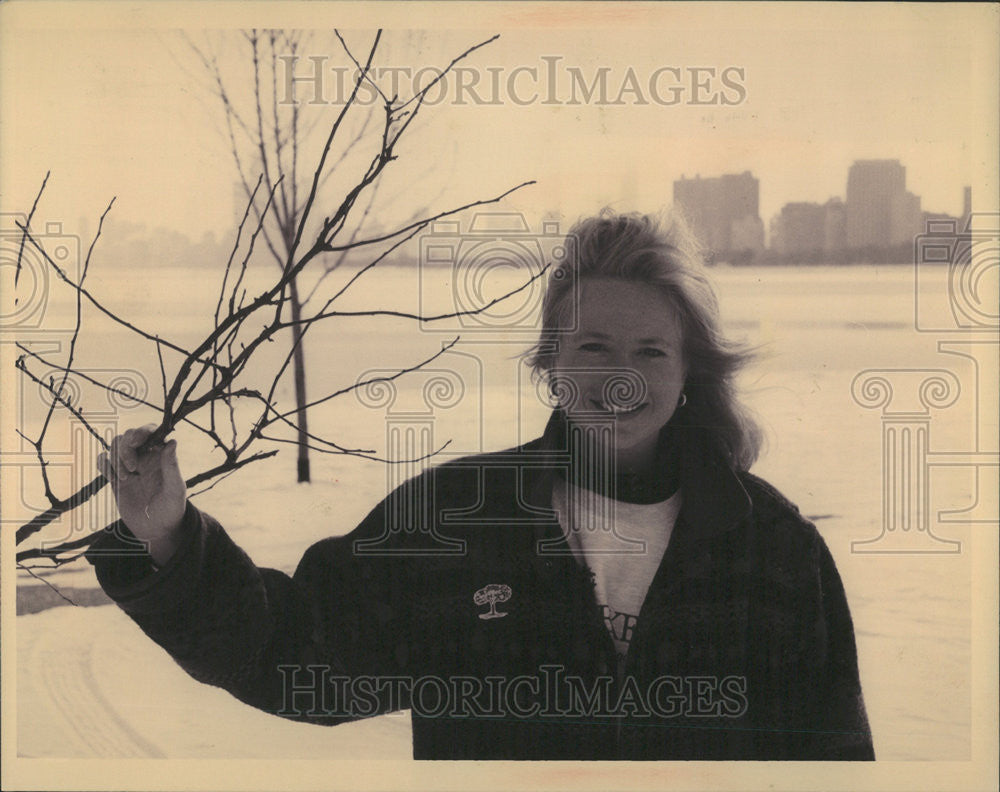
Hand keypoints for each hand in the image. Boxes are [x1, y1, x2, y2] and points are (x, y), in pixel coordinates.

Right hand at [97, 424, 185, 565]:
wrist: (155, 530)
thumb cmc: (171, 510)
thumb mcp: (175, 490)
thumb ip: (171, 466)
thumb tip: (172, 441)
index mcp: (161, 456)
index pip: (151, 432)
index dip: (142, 431)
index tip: (136, 441)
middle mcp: (145, 457)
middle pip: (128, 436)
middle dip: (126, 448)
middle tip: (133, 468)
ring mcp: (129, 467)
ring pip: (114, 446)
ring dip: (116, 459)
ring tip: (125, 479)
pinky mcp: (115, 478)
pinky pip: (103, 461)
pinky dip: (103, 464)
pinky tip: (114, 479)